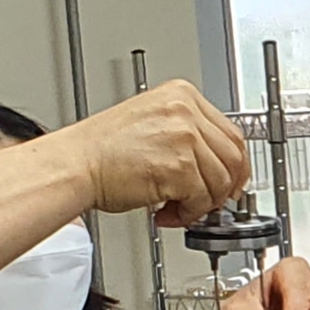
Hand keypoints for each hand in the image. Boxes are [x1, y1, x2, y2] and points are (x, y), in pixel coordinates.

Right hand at [63, 80, 250, 222]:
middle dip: (223, 188)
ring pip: (220, 181)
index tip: (229, 182)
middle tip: (206, 202)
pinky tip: (166, 212)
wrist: (75, 163)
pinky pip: (201, 199)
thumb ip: (186, 136)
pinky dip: (187, 214)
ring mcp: (184, 136)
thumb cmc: (102, 150)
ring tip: (177, 208)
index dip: (234, 165)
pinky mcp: (179, 166)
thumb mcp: (151, 124)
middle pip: (233, 156)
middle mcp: (185, 111)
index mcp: (181, 95)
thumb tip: (215, 166)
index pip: (230, 132)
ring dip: (202, 204)